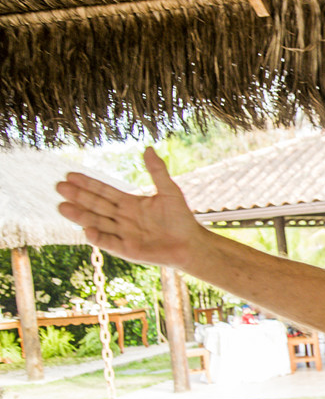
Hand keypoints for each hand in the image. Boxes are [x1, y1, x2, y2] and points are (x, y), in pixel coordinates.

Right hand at [56, 146, 202, 267]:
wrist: (191, 243)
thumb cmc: (181, 218)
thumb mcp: (169, 191)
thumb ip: (157, 171)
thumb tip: (148, 148)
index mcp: (129, 203)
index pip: (104, 191)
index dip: (88, 184)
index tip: (70, 175)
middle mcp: (122, 218)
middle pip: (96, 205)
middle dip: (78, 196)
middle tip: (59, 187)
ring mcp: (123, 234)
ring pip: (97, 222)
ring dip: (80, 215)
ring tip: (62, 206)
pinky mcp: (127, 250)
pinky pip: (110, 243)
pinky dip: (98, 237)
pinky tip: (86, 230)